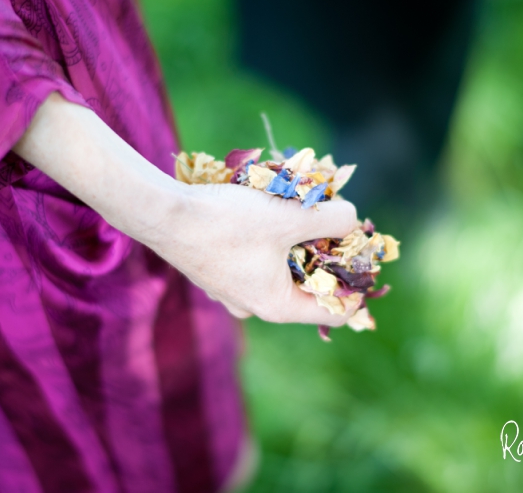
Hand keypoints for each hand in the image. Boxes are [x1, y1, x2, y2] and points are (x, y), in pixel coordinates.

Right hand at [143, 182, 360, 325]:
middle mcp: (255, 307)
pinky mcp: (217, 272)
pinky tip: (268, 212)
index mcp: (277, 306)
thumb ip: (332, 219)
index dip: (355, 284)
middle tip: (332, 220)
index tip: (360, 251)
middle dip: (324, 254)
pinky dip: (270, 241)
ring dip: (296, 243)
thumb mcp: (290, 216)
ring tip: (301, 211)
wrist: (161, 214)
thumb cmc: (228, 221)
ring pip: (281, 271)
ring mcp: (232, 292)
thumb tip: (353, 220)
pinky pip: (257, 261)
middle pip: (308, 287)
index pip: (335, 311)